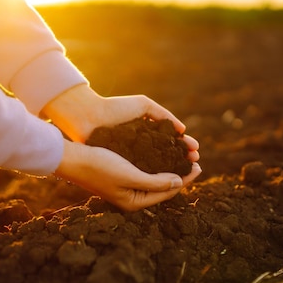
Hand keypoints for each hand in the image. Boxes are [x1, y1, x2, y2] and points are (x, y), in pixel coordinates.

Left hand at [41, 84, 198, 161]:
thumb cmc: (114, 109)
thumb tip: (182, 130)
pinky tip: (168, 176)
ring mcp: (130, 160)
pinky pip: (142, 174)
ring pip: (156, 168)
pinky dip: (156, 175)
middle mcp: (140, 149)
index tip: (196, 149)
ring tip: (187, 169)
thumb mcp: (142, 105)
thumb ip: (163, 115)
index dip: (184, 146)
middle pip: (166, 157)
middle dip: (183, 160)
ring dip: (173, 170)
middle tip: (196, 162)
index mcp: (146, 134)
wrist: (87, 117)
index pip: (170, 143)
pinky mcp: (121, 169)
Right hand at [55, 140, 201, 210]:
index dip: (185, 179)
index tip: (199, 165)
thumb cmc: (100, 166)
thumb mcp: (131, 175)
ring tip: (183, 157)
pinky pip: (145, 172)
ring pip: (155, 179)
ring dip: (170, 169)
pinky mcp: (120, 176)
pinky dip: (157, 165)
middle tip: (196, 161)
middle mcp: (131, 198)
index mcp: (135, 202)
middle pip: (163, 187)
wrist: (73, 158)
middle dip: (180, 174)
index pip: (168, 192)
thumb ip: (156, 182)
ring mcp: (125, 187)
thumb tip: (180, 183)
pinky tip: (162, 156)